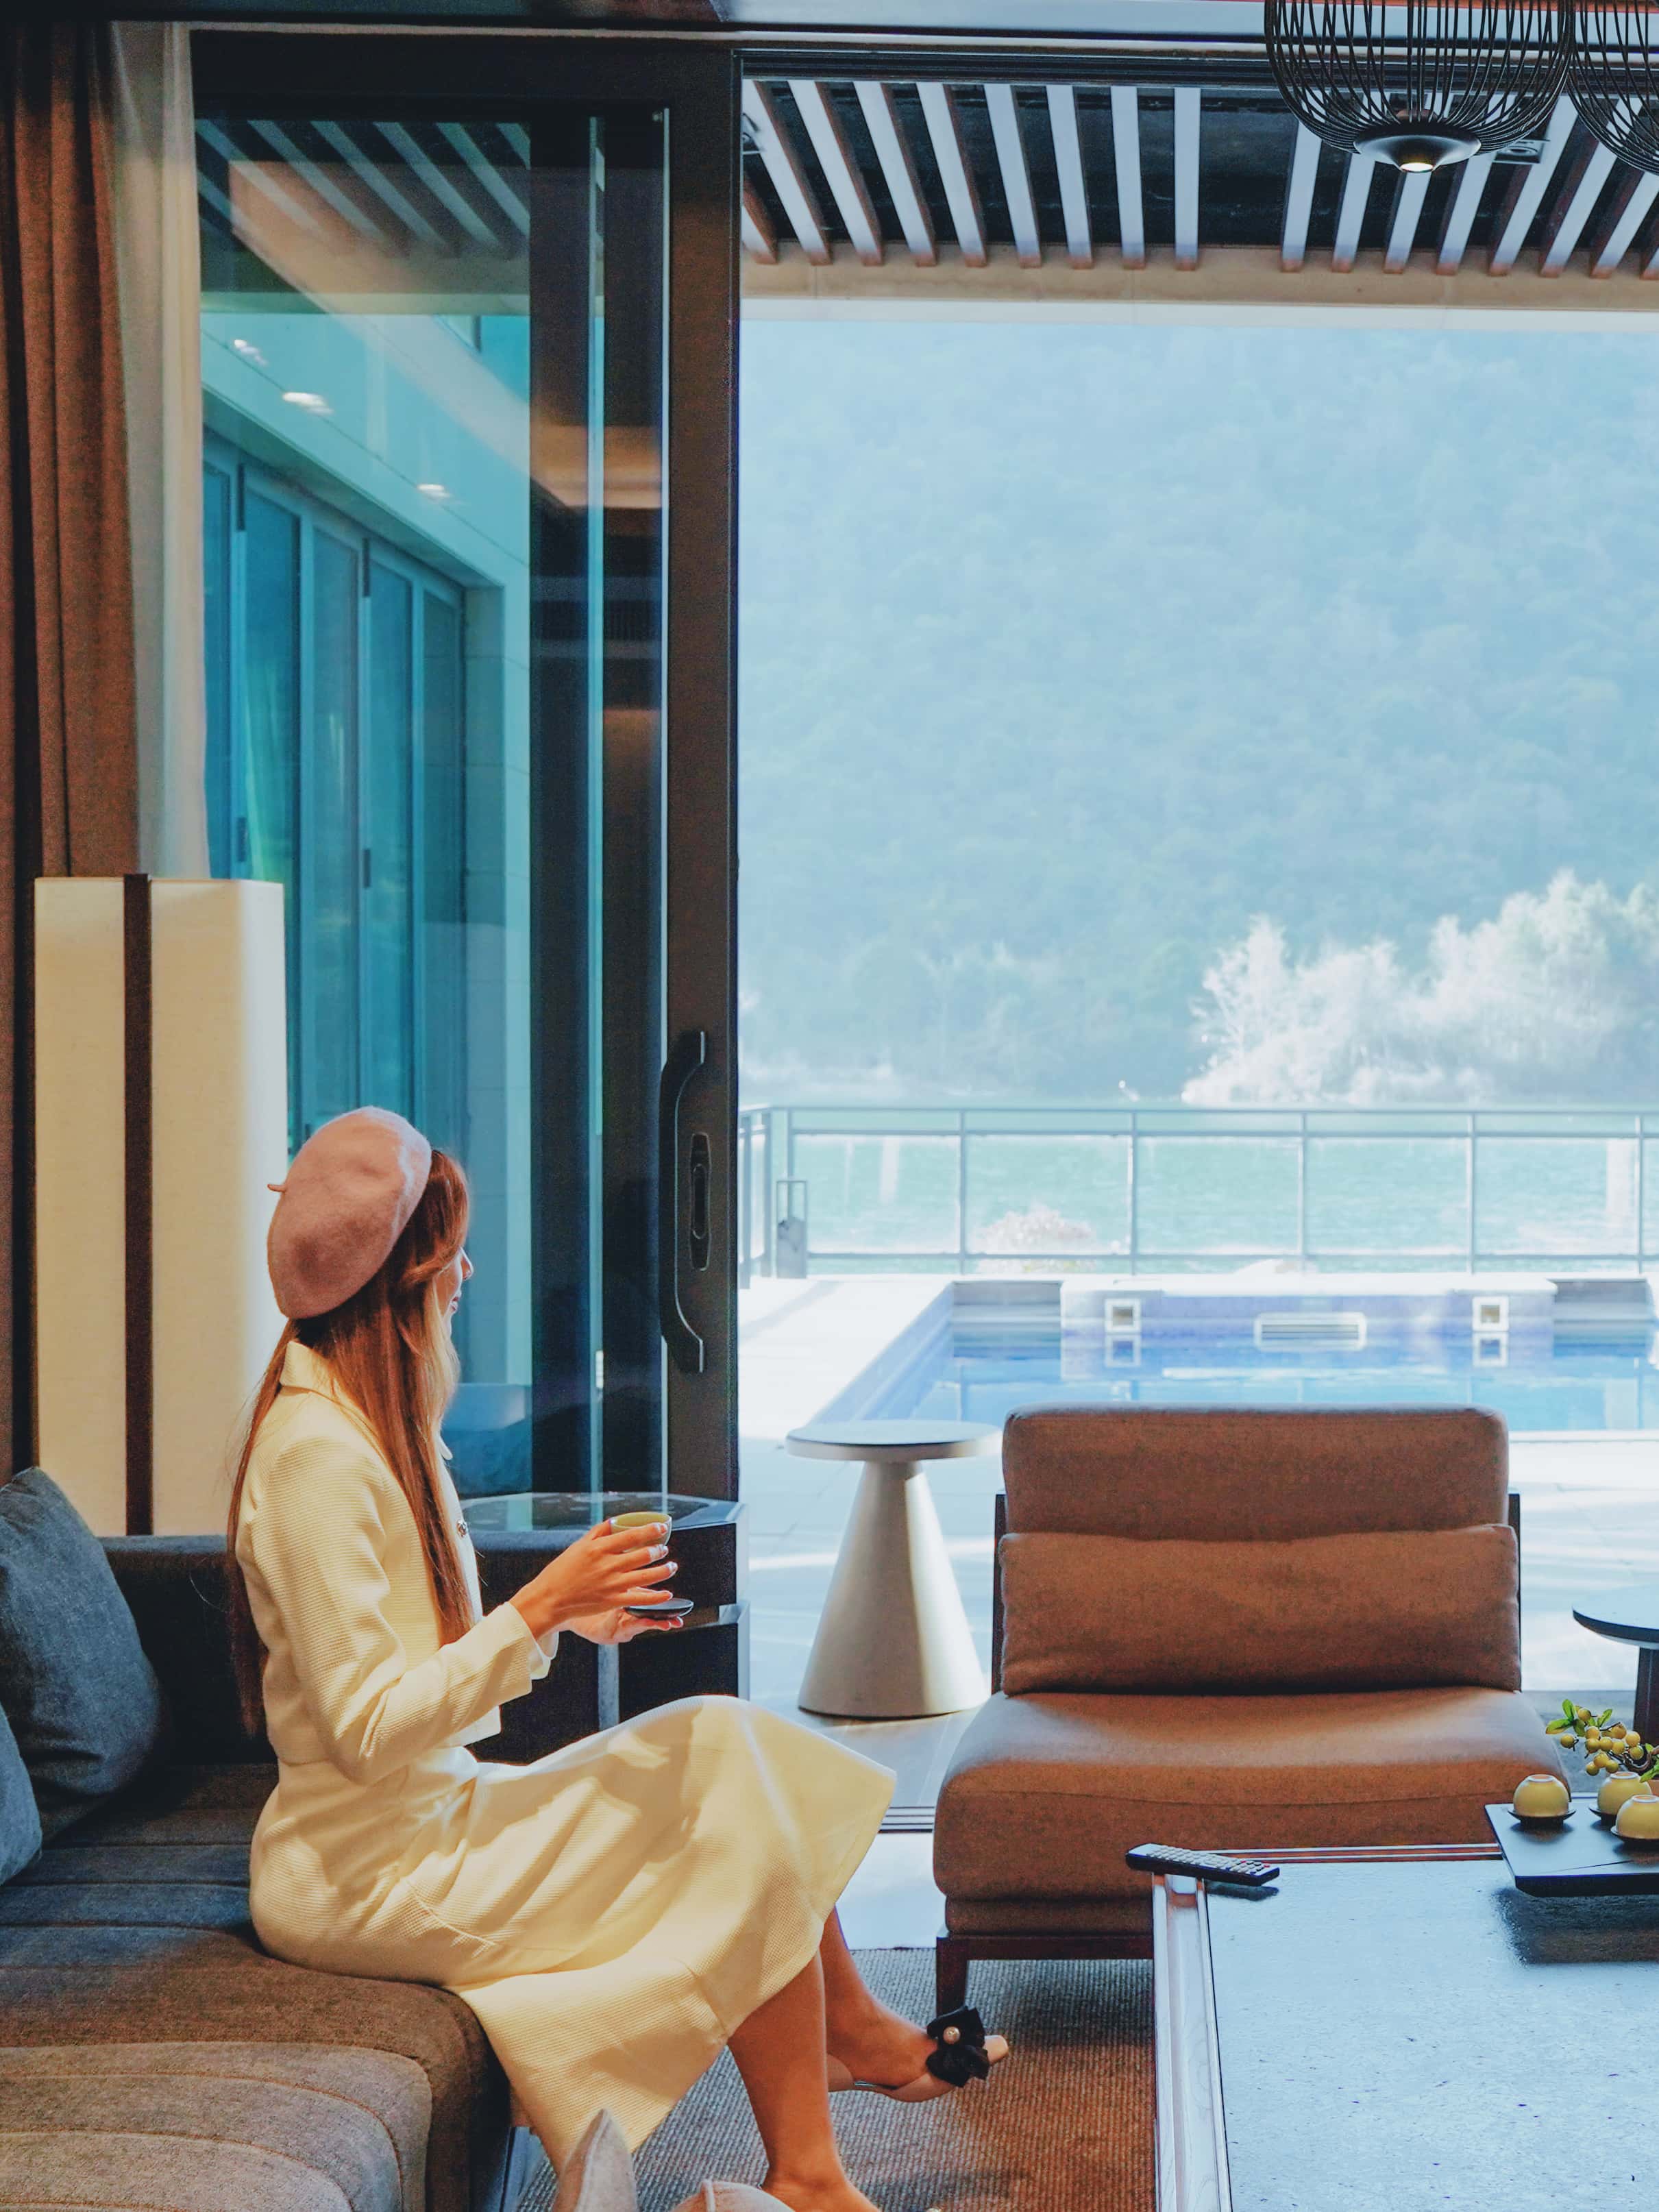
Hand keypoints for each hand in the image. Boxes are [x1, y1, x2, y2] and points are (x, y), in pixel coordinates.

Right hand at [509, 1520, 675, 1642]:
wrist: (550, 1599)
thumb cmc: (561, 1571)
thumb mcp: (578, 1546)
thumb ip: (598, 1533)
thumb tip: (615, 1521)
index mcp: (599, 1548)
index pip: (631, 1535)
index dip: (650, 1531)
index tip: (662, 1528)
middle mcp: (607, 1564)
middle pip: (642, 1555)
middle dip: (659, 1550)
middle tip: (665, 1549)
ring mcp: (611, 1584)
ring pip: (645, 1575)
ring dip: (663, 1570)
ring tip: (672, 1566)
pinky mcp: (612, 1600)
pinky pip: (639, 1598)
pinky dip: (656, 1596)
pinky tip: (667, 1594)